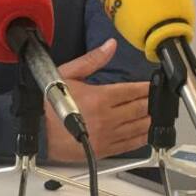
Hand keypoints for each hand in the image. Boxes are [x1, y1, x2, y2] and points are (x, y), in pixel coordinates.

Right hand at [43, 39, 150, 162]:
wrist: (37, 130)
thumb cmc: (49, 103)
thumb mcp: (68, 74)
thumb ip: (93, 59)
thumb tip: (110, 45)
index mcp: (100, 97)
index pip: (132, 91)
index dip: (146, 87)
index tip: (152, 85)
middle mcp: (107, 117)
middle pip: (139, 109)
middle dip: (150, 102)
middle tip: (157, 98)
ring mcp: (108, 135)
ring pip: (138, 127)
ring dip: (149, 120)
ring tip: (154, 114)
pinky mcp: (104, 150)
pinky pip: (130, 144)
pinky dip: (141, 138)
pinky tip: (145, 133)